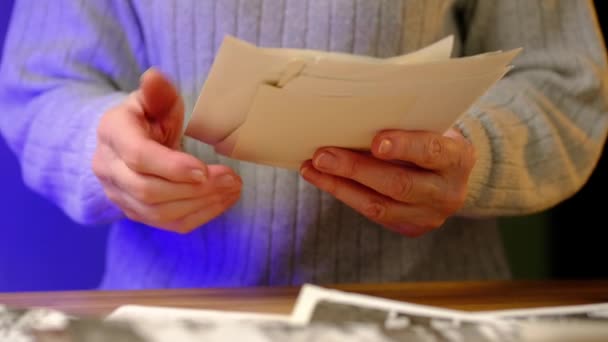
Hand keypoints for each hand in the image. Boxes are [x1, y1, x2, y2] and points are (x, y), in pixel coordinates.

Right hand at [93, 68, 241, 232]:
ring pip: (159, 212)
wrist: (128, 144)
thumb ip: (158, 91)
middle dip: (194, 188)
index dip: (172, 166)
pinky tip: (223, 200)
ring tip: (233, 188)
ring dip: (201, 203)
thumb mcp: (154, 99)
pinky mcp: (136, 213)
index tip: (204, 169)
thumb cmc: (148, 117)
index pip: (138, 157)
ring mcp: (120, 196)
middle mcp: (108, 169)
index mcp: (112, 134)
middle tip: (231, 178)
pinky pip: (168, 224)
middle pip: (148, 190)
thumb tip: (155, 77)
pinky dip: (200, 215)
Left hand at [300, 129, 475, 236]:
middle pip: (399, 184)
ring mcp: (430, 215)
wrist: (452, 172)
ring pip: (379, 206)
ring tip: (313, 168)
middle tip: (323, 155)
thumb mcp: (431, 126)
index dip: (404, 147)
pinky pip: (373, 214)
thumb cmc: (433, 137)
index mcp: (458, 158)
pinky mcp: (411, 228)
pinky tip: (323, 180)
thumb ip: (406, 123)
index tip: (376, 141)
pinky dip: (345, 195)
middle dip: (356, 169)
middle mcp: (447, 192)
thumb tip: (352, 115)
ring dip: (340, 186)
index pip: (432, 152)